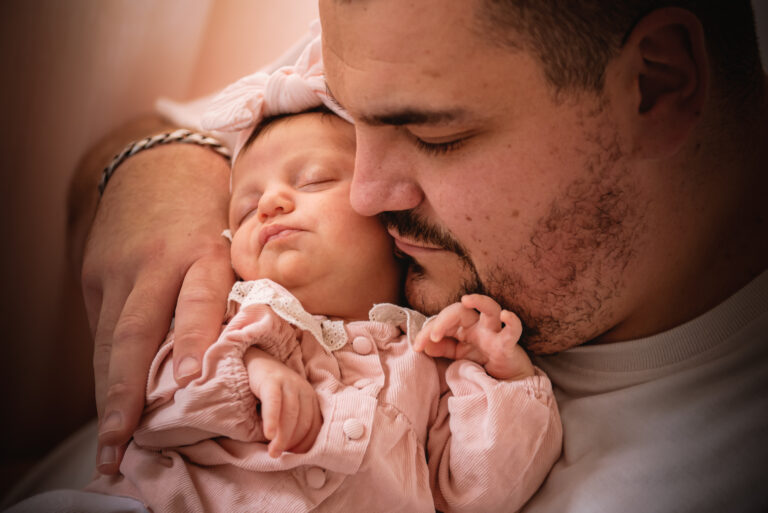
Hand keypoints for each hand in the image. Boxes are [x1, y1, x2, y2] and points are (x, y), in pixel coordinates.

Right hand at [81, 141, 232, 473]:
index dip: (195, 336)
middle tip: (125, 438)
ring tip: (110, 440)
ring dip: (109, 392)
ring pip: (111, 338)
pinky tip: (110, 403)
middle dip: (129, 390)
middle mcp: (155, 262)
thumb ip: (234, 285)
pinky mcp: (95, 274)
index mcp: (203, 248)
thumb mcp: (233, 235)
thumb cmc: (210, 208)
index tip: (193, 376)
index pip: (199, 296)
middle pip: (137, 330)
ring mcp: (118, 269)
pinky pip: (102, 328)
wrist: (156, 164)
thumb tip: (236, 348)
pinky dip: (107, 367)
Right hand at [245, 348, 321, 457]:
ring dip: (283, 436)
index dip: (306, 444)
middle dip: (293, 442)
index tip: (294, 456)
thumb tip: (294, 451)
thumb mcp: (285, 406)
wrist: (253, 361)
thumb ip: (291, 423)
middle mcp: (303, 389)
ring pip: (291, 414)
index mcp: (310, 397)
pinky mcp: (272, 380)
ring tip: (273, 452)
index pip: (314, 425)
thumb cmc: (268, 391)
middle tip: (279, 455)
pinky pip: (274, 403)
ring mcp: (288, 383)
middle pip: (303, 421)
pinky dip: (272, 420)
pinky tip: (268, 434)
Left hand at [413, 294, 533, 379]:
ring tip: (466, 299)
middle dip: (443, 320)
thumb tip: (423, 344)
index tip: (417, 347)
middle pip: (461, 311)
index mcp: (464, 328)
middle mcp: (479, 327)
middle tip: (432, 337)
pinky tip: (506, 315)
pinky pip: (513, 331)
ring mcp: (494, 334)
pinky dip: (512, 322)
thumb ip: (441, 348)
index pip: (442, 321)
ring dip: (480, 301)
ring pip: (490, 309)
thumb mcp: (458, 355)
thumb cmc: (483, 363)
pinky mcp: (508, 346)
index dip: (427, 332)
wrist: (507, 383)